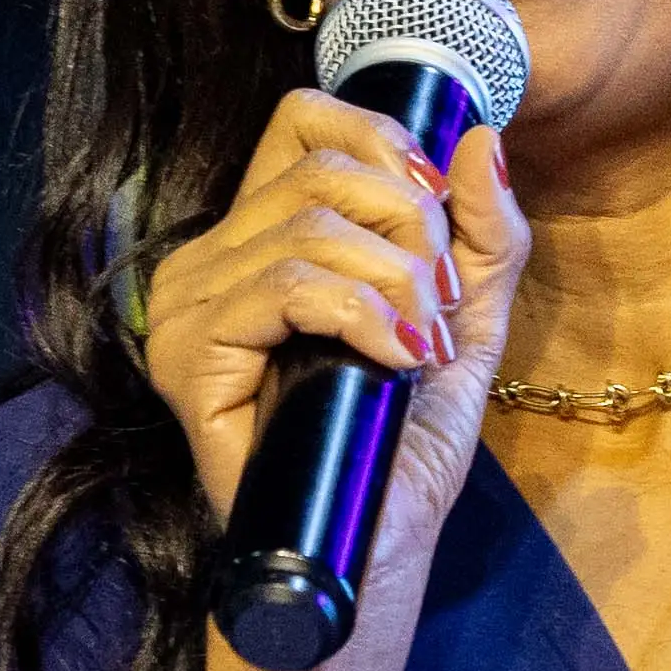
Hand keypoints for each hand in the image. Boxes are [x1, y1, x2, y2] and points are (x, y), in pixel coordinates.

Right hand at [140, 96, 530, 628]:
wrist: (370, 551)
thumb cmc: (400, 448)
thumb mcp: (463, 322)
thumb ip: (482, 232)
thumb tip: (482, 136)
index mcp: (258, 236)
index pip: (302, 118)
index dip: (384, 145)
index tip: (436, 217)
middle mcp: (208, 260)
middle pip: (322, 168)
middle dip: (412, 230)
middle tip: (439, 307)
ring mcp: (188, 307)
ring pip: (311, 225)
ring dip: (398, 282)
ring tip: (422, 345)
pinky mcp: (190, 359)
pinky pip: (287, 287)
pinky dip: (362, 313)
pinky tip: (395, 358)